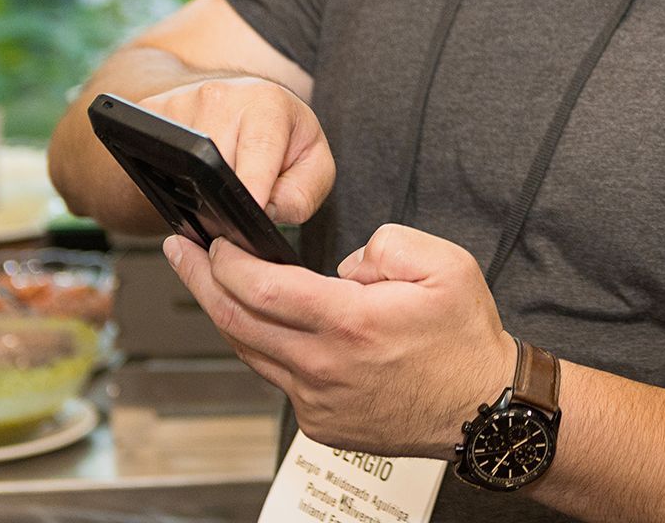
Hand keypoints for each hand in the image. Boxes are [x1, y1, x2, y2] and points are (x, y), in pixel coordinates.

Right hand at [141, 77, 333, 223]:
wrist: (247, 104)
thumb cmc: (285, 138)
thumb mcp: (313, 164)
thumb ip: (300, 195)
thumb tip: (262, 213)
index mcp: (267, 103)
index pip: (259, 149)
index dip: (254, 184)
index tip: (250, 209)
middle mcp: (220, 96)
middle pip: (215, 164)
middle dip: (226, 195)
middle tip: (240, 206)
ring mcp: (181, 102)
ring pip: (183, 166)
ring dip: (199, 189)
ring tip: (221, 185)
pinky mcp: (152, 111)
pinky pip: (154, 157)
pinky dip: (173, 176)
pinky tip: (193, 175)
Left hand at [164, 224, 514, 457]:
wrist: (483, 408)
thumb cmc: (465, 340)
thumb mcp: (446, 264)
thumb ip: (387, 245)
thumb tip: (346, 264)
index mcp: (350, 324)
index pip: (263, 288)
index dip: (226, 261)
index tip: (212, 241)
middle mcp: (325, 367)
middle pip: (237, 321)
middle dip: (200, 281)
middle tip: (180, 252)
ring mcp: (318, 400)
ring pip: (250, 353)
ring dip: (225, 314)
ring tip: (212, 283)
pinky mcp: (321, 423)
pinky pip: (279, 378)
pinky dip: (264, 347)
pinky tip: (265, 325)